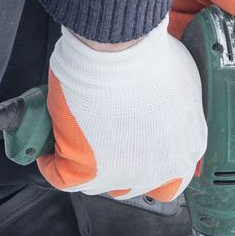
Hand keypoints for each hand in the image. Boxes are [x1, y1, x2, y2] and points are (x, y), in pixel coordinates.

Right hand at [39, 24, 204, 201]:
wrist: (118, 51)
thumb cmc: (149, 58)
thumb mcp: (182, 85)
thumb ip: (176, 109)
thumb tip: (163, 107)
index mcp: (184, 152)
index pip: (169, 180)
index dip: (149, 162)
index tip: (136, 149)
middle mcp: (156, 171)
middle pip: (133, 184)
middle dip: (118, 163)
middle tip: (103, 137)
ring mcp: (119, 175)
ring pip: (97, 183)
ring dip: (85, 163)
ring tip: (75, 136)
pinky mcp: (84, 172)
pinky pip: (60, 176)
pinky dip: (50, 162)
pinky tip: (49, 146)